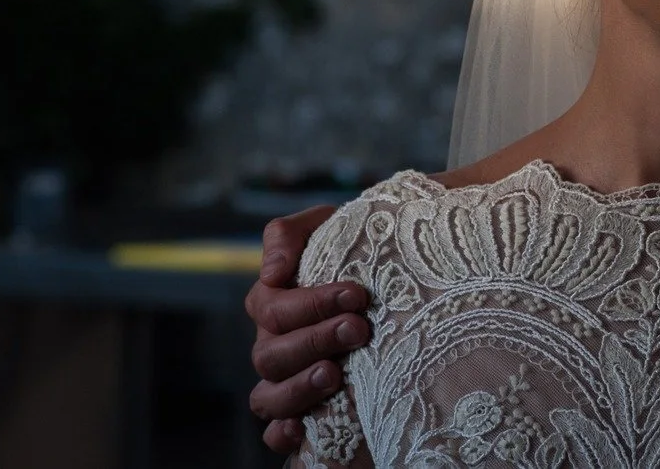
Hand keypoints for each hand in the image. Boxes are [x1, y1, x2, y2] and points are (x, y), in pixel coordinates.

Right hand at [244, 205, 368, 454]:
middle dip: (315, 340)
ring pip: (268, 396)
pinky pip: (275, 432)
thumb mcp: (327, 227)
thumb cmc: (355, 252)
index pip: (272, 308)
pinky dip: (282, 433)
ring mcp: (283, 381)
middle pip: (271, 354)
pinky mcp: (301, 411)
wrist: (392, 280)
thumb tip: (272, 271)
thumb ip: (289, 234)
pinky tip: (301, 430)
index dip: (311, 303)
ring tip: (335, 375)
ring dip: (298, 388)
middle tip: (359, 329)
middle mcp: (273, 345)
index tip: (357, 294)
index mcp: (273, 303)